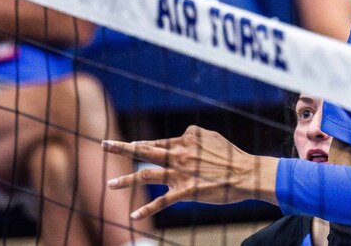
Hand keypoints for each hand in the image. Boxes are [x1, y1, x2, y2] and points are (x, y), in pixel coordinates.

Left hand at [102, 126, 278, 219]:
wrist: (246, 173)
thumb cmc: (232, 156)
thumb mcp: (213, 137)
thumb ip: (196, 136)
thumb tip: (187, 133)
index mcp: (186, 139)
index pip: (159, 142)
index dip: (146, 146)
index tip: (134, 147)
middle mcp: (179, 154)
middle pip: (144, 149)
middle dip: (121, 147)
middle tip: (104, 144)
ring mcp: (181, 173)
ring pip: (147, 175)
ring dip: (126, 180)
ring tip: (109, 184)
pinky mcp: (186, 191)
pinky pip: (162, 202)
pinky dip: (147, 209)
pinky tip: (134, 216)